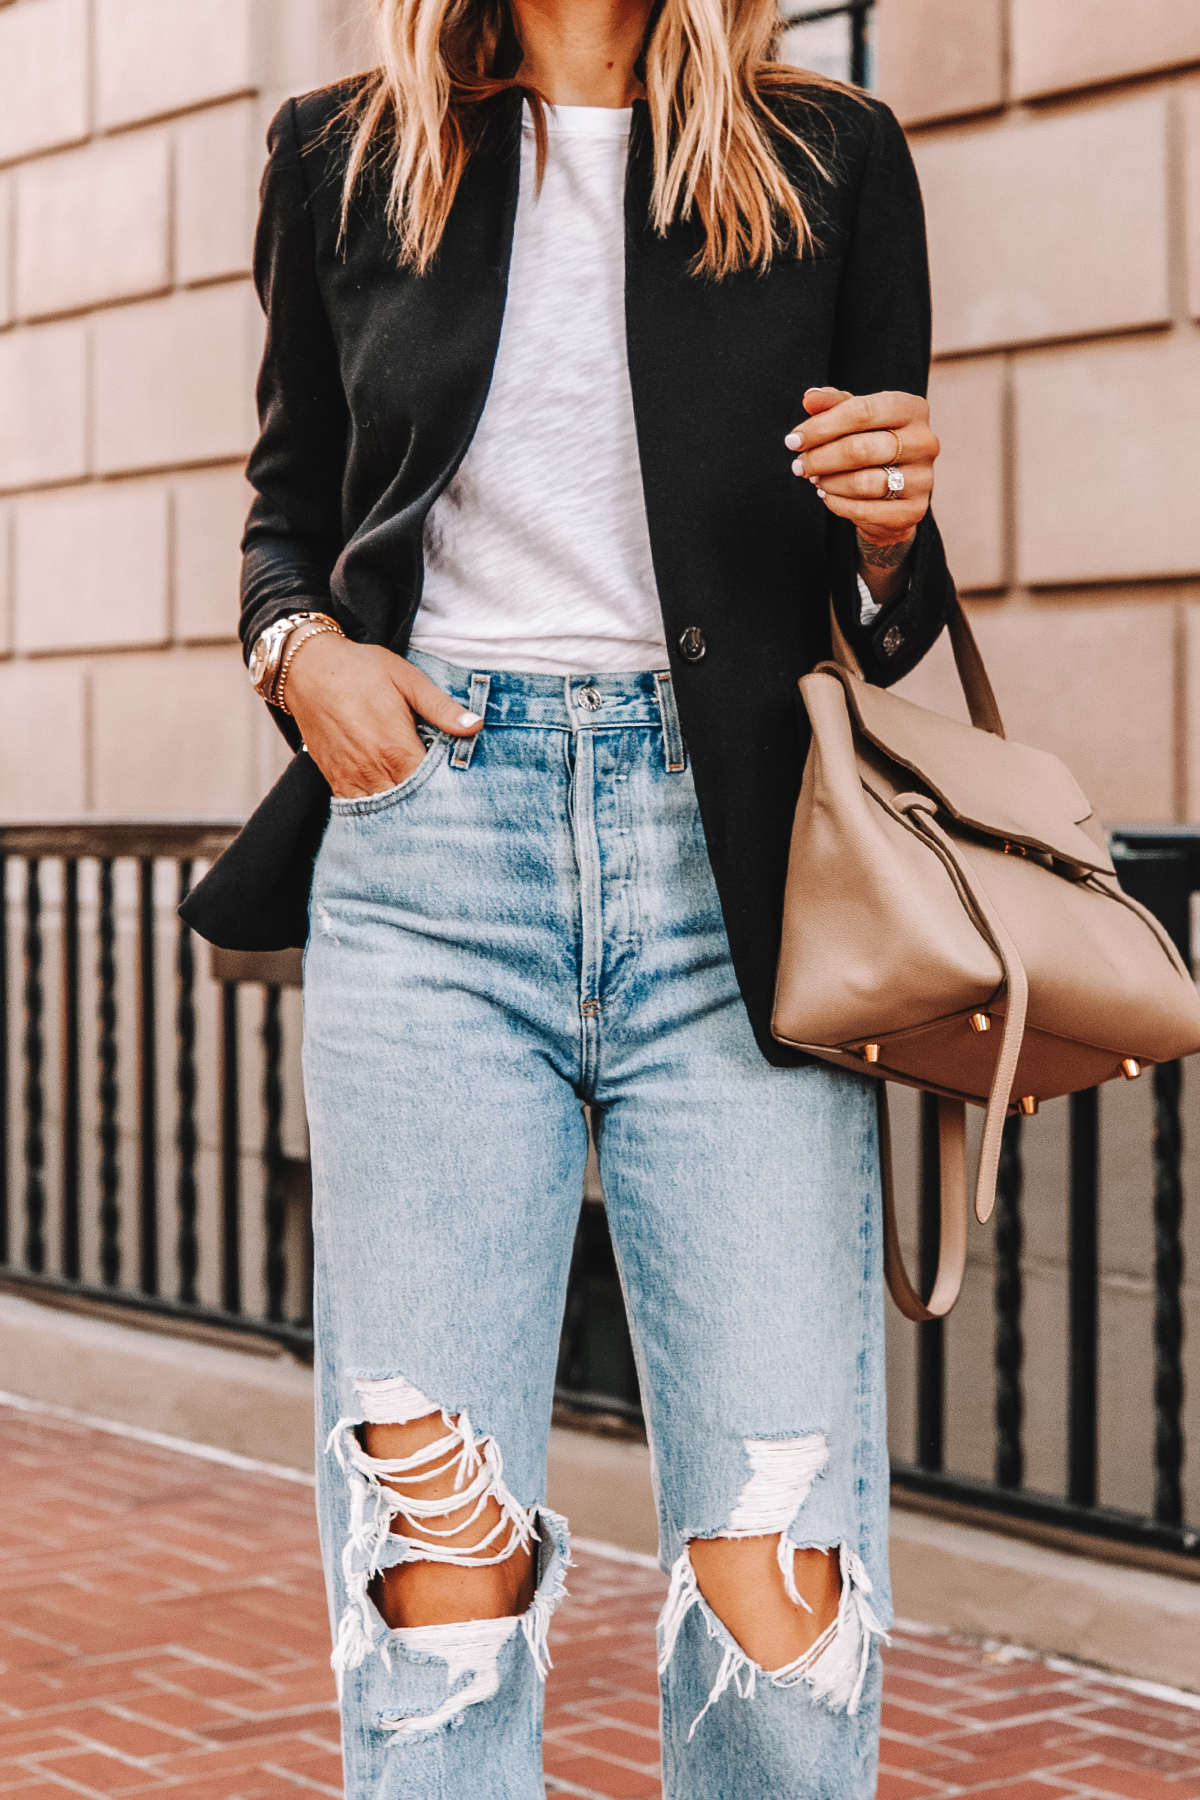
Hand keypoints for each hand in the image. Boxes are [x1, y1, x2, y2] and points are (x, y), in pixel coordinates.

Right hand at [284, 633, 483, 799]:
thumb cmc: (361, 670)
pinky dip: (378, 809)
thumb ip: (441, 707)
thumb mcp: (407, 679)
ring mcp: (351, 779)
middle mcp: (373, 771)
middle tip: (448, 800)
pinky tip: (394, 801)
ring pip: (385, 812)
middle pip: (410, 805)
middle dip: (429, 804)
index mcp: (396, 749)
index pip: (432, 788)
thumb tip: (476, 726)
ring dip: (404, 809)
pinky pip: (360, 808)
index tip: (462, 787)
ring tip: (423, 803)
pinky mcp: (335, 780)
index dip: (450, 791)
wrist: (307, 670)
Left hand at [786, 387, 938, 599]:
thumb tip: (809, 398)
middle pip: (860, 449)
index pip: (861, 412)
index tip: (794, 440)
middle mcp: (924, 442)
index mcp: (911, 408)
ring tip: (815, 479)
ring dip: (829, 482)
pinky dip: (838, 504)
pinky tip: (828, 496)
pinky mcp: (914, 510)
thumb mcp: (854, 418)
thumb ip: (832, 405)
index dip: (821, 427)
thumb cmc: (871, 442)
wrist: (896, 490)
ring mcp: (923, 478)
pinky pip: (866, 510)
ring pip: (863, 483)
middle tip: (799, 466)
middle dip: (820, 458)